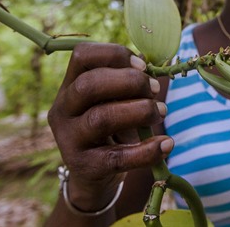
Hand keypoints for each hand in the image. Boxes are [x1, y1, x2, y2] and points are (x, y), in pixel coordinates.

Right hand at [47, 43, 171, 207]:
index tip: (143, 66)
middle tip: (155, 90)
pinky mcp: (86, 167)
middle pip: (88, 85)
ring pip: (100, 119)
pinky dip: (147, 151)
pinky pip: (117, 158)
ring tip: (162, 112)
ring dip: (140, 111)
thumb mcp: (114, 101)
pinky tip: (167, 143)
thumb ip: (127, 82)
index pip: (82, 56)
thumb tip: (149, 65)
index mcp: (70, 86)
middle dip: (130, 82)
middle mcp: (63, 110)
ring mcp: (70, 141)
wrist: (94, 175)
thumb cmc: (111, 127)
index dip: (115, 54)